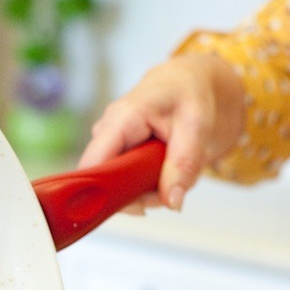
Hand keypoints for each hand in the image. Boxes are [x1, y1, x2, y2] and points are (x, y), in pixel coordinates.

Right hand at [79, 52, 244, 209]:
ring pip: (122, 190)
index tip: (130, 207)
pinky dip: (153, 187)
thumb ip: (183, 165)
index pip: (93, 165)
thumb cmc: (188, 94)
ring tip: (176, 169)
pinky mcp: (117, 158)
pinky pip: (130, 187)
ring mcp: (110, 148)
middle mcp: (107, 135)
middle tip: (175, 182)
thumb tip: (172, 202)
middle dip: (144, 194)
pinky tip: (167, 168)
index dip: (101, 191)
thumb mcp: (196, 126)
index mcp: (121, 119)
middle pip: (108, 184)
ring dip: (153, 191)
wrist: (187, 83)